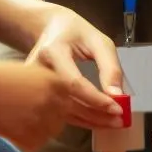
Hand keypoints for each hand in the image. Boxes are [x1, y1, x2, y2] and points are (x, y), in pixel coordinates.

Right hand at [0, 61, 76, 151]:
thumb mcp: (30, 72)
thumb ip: (48, 84)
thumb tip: (59, 97)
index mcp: (55, 81)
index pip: (68, 98)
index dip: (58, 104)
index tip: (49, 108)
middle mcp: (53, 100)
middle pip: (62, 116)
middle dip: (50, 118)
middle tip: (30, 117)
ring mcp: (43, 119)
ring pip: (51, 132)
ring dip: (40, 131)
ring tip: (19, 123)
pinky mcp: (31, 137)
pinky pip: (37, 144)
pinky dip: (26, 141)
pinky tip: (12, 131)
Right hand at [25, 7, 124, 129]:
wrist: (50, 28)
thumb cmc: (76, 32)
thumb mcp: (98, 41)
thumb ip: (109, 66)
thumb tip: (117, 96)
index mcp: (52, 51)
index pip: (73, 83)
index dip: (96, 99)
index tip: (118, 109)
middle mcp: (37, 71)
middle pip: (66, 102)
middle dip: (95, 115)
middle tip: (119, 121)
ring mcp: (32, 85)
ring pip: (61, 113)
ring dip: (88, 122)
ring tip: (112, 123)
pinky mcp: (34, 95)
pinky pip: (57, 113)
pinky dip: (79, 119)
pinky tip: (96, 120)